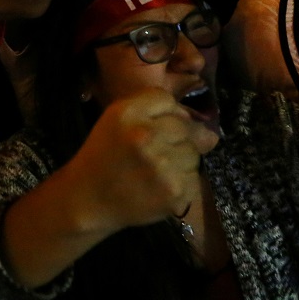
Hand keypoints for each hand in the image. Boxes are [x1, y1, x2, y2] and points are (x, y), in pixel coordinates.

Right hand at [63, 90, 207, 233]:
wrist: (88, 199)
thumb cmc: (104, 155)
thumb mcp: (117, 119)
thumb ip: (156, 110)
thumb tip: (210, 133)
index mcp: (127, 112)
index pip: (166, 100)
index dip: (163, 114)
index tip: (151, 128)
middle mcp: (145, 135)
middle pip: (185, 126)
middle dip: (175, 139)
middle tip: (155, 154)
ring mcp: (162, 165)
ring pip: (194, 153)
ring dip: (181, 160)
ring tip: (157, 171)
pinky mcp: (174, 192)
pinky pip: (194, 178)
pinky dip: (181, 182)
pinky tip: (160, 186)